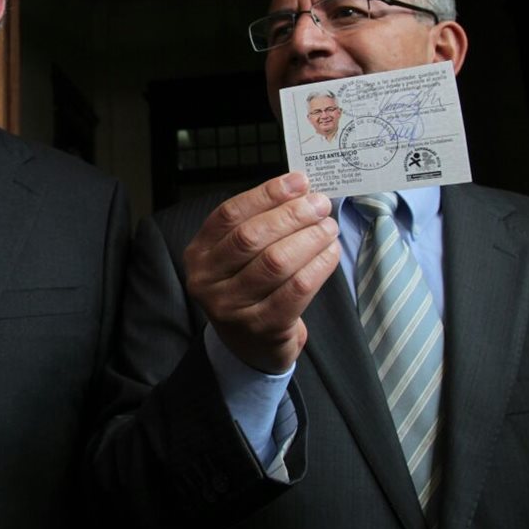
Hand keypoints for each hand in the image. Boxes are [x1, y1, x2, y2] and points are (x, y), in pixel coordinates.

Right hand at [183, 172, 339, 373]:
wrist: (250, 346)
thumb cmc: (250, 289)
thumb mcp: (238, 257)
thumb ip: (260, 224)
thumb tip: (300, 189)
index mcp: (198, 253)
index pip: (230, 215)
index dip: (266, 194)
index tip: (299, 181)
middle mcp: (207, 280)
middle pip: (252, 237)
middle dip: (292, 215)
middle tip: (320, 204)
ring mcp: (231, 307)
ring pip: (276, 262)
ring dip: (309, 238)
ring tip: (328, 227)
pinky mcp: (262, 327)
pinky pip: (297, 288)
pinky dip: (319, 265)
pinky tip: (330, 252)